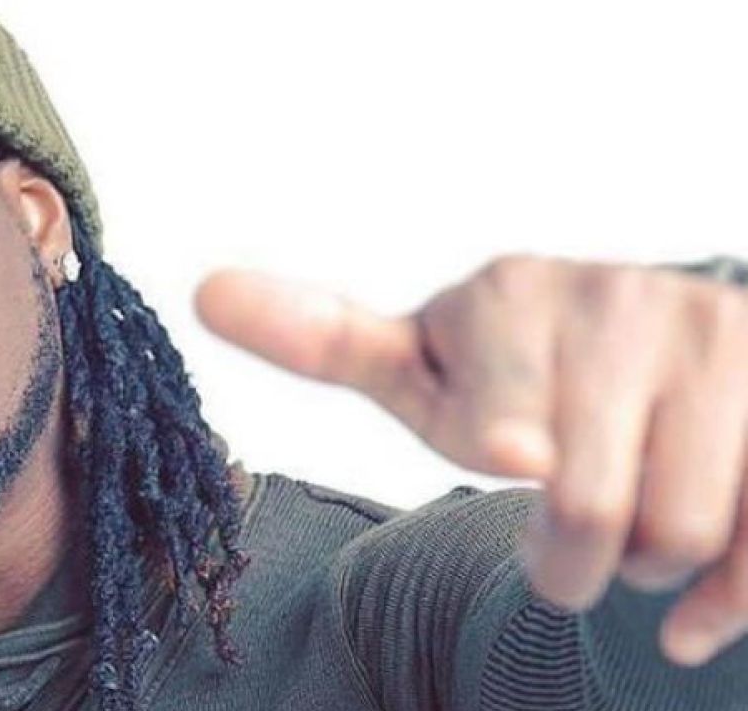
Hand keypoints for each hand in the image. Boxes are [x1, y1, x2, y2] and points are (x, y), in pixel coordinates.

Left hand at [195, 254, 747, 665]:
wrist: (659, 353)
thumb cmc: (514, 377)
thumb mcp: (419, 367)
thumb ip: (324, 340)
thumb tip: (206, 289)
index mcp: (508, 293)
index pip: (495, 438)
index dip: (505, 460)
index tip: (517, 452)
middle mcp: (619, 300)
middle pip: (586, 509)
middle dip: (566, 558)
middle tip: (559, 544)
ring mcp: (715, 341)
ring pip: (678, 530)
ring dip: (642, 564)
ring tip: (624, 528)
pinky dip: (725, 600)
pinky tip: (690, 612)